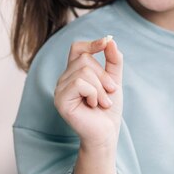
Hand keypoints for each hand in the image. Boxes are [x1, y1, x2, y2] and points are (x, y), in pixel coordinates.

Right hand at [54, 36, 122, 151]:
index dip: (91, 43)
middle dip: (103, 76)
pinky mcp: (60, 100)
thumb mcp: (114, 80)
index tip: (106, 42)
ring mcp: (60, 89)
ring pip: (83, 71)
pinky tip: (93, 106)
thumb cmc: (108, 108)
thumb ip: (113, 61)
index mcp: (75, 72)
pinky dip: (93, 94)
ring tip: (101, 102)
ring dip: (100, 88)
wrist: (106, 132)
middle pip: (85, 59)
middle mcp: (64, 79)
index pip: (77, 49)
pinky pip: (79, 84)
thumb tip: (110, 40)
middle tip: (109, 92)